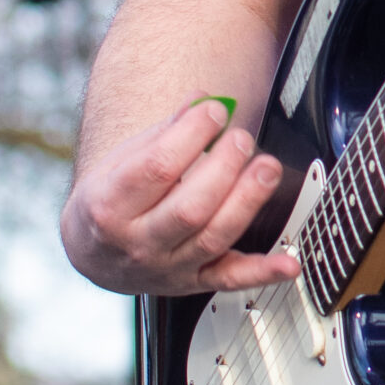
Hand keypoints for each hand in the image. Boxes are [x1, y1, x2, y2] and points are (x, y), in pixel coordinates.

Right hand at [60, 96, 300, 296]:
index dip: (191, 135)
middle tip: (242, 139)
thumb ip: (164, 132)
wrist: (97, 254)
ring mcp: (167, 267)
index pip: (156, 168)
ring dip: (247, 201)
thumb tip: (203, 102)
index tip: (215, 112)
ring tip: (266, 169)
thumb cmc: (112, 200)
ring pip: (213, 238)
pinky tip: (288, 261)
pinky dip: (263, 272)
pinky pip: (231, 280)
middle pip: (189, 208)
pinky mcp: (193, 283)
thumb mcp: (122, 161)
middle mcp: (138, 242)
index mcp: (109, 205)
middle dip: (224, 168)